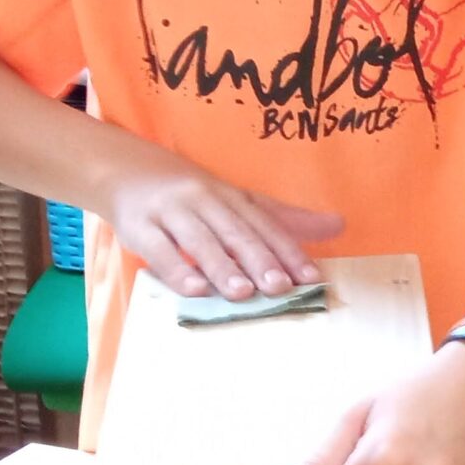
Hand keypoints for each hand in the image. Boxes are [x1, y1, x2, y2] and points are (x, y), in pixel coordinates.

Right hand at [97, 144, 341, 299]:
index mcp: (231, 196)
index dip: (288, 251)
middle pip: (236, 232)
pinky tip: (194, 290)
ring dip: (222, 267)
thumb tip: (338, 225)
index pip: (264, 225)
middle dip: (260, 260)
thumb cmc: (192, 196)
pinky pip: (159, 251)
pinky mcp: (139, 228)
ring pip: (200, 240)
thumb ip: (282, 219)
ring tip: (243, 293)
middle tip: (281, 287)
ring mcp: (170, 212)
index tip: (310, 277)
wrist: (126, 171)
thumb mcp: (237, 201)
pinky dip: (177, 271)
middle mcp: (204, 200)